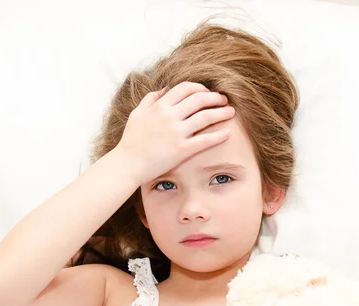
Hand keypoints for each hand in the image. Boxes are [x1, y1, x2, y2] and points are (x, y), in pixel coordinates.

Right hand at [114, 81, 235, 183]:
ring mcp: (176, 133)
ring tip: (230, 112)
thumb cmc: (131, 140)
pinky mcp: (182, 150)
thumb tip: (164, 89)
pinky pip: (204, 140)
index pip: (185, 88)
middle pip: (198, 99)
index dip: (200, 88)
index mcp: (159, 106)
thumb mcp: (137, 114)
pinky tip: (227, 133)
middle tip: (224, 99)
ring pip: (205, 117)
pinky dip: (218, 136)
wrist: (127, 164)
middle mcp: (169, 116)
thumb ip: (150, 99)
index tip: (207, 92)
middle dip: (214, 97)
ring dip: (220, 112)